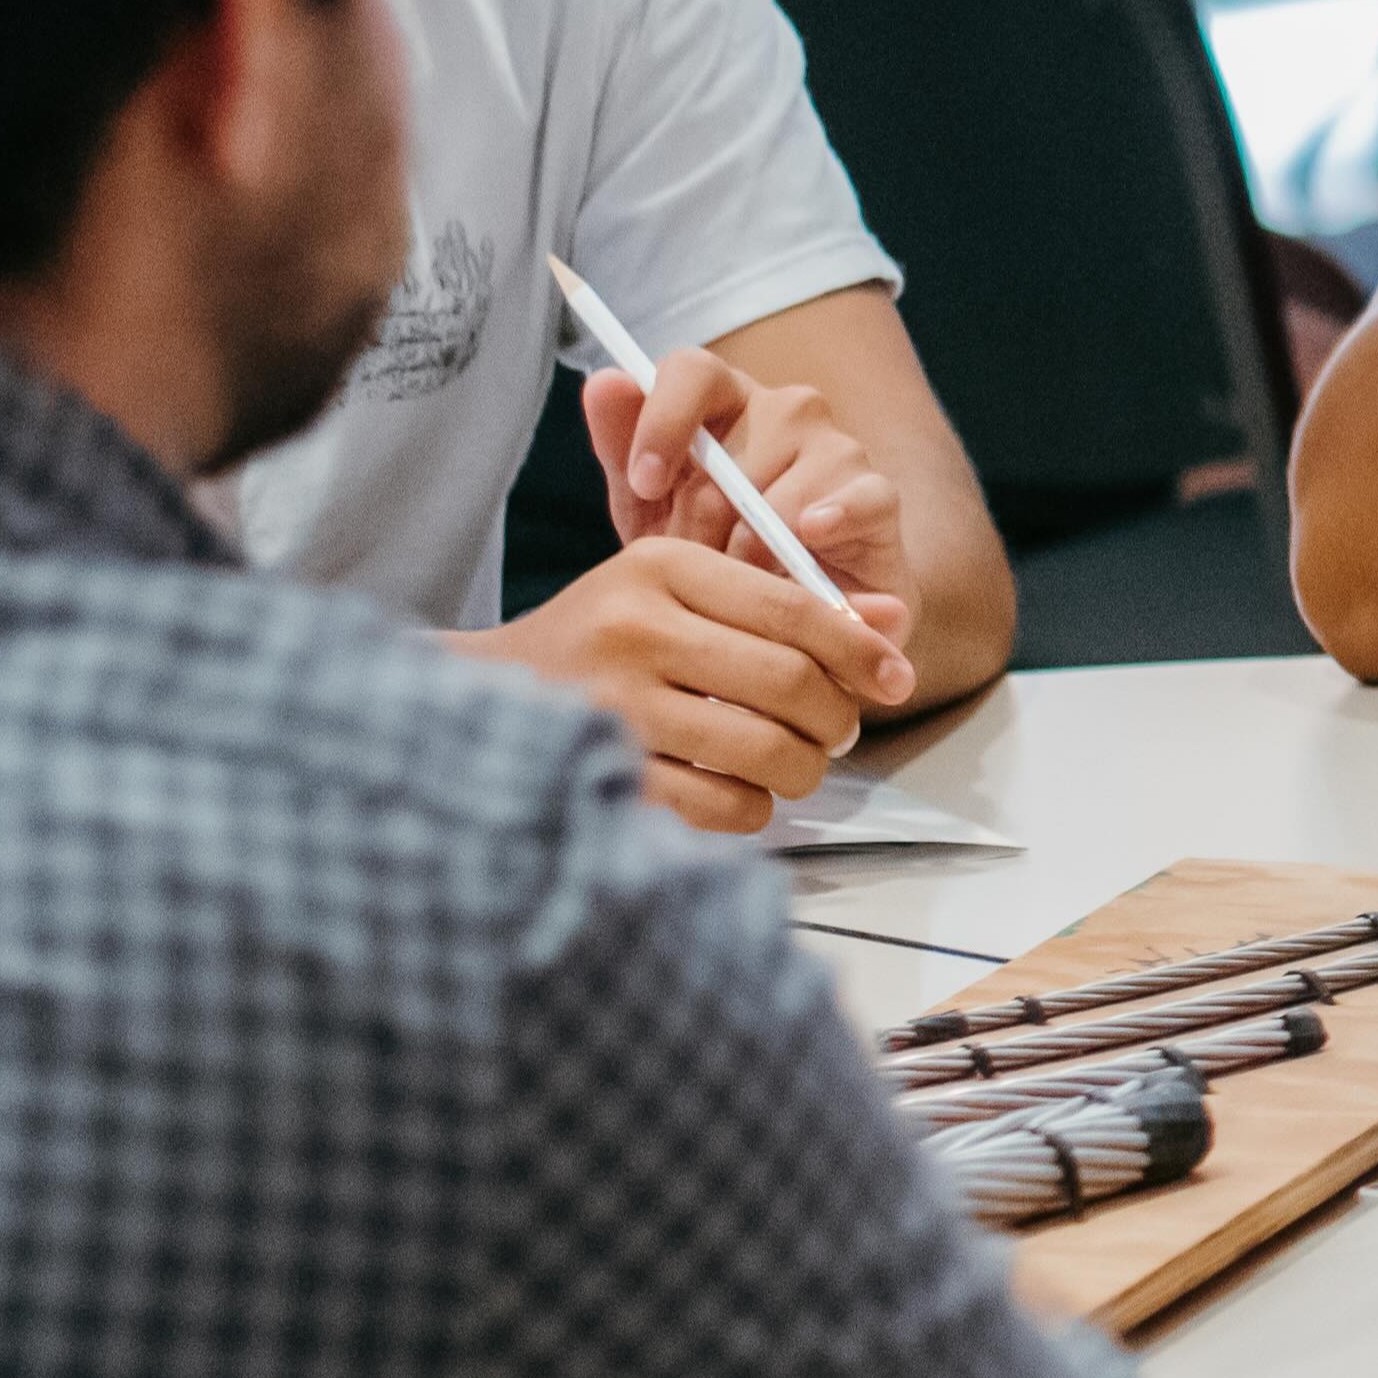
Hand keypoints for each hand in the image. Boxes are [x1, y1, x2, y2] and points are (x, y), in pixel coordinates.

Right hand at [462, 535, 921, 833]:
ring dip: (801, 770)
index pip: (793, 608)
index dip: (860, 650)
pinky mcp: (607, 772)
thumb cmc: (601, 644)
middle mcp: (637, 627)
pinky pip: (722, 805)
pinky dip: (751, 809)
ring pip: (765, 750)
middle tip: (837, 732)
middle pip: (790, 682)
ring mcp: (617, 704)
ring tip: (793, 765)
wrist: (481, 694)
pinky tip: (740, 794)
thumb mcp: (677, 594)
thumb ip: (780, 602)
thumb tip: (891, 616)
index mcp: (661, 568)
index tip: (896, 680)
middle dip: (836, 719)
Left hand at [582, 353, 917, 695]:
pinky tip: (809, 541)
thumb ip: (620, 446)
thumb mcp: (648, 513)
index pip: (692, 370)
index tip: (644, 483)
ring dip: (754, 547)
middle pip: (733, 446)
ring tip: (743, 585)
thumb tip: (604, 379)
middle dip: (702, 519)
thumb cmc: (708, 557)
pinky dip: (830, 520)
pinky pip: (855, 497)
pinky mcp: (878, 494)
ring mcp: (837, 447)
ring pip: (783, 484)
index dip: (664, 420)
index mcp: (724, 401)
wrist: (778, 629)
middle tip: (693, 569)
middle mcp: (785, 410)